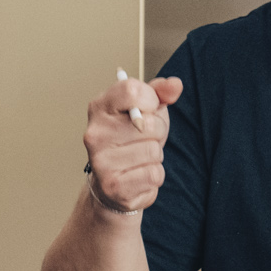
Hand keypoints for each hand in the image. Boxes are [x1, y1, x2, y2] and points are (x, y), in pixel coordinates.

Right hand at [85, 74, 182, 213]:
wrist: (114, 184)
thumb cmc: (131, 141)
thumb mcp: (146, 110)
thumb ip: (160, 93)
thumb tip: (175, 85)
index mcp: (100, 107)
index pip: (131, 90)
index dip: (150, 99)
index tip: (149, 109)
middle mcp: (95, 133)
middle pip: (149, 124)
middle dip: (157, 133)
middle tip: (143, 140)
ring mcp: (101, 161)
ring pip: (153, 151)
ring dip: (155, 156)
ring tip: (140, 158)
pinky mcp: (113, 186)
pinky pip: (154, 174)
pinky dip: (154, 175)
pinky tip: (139, 175)